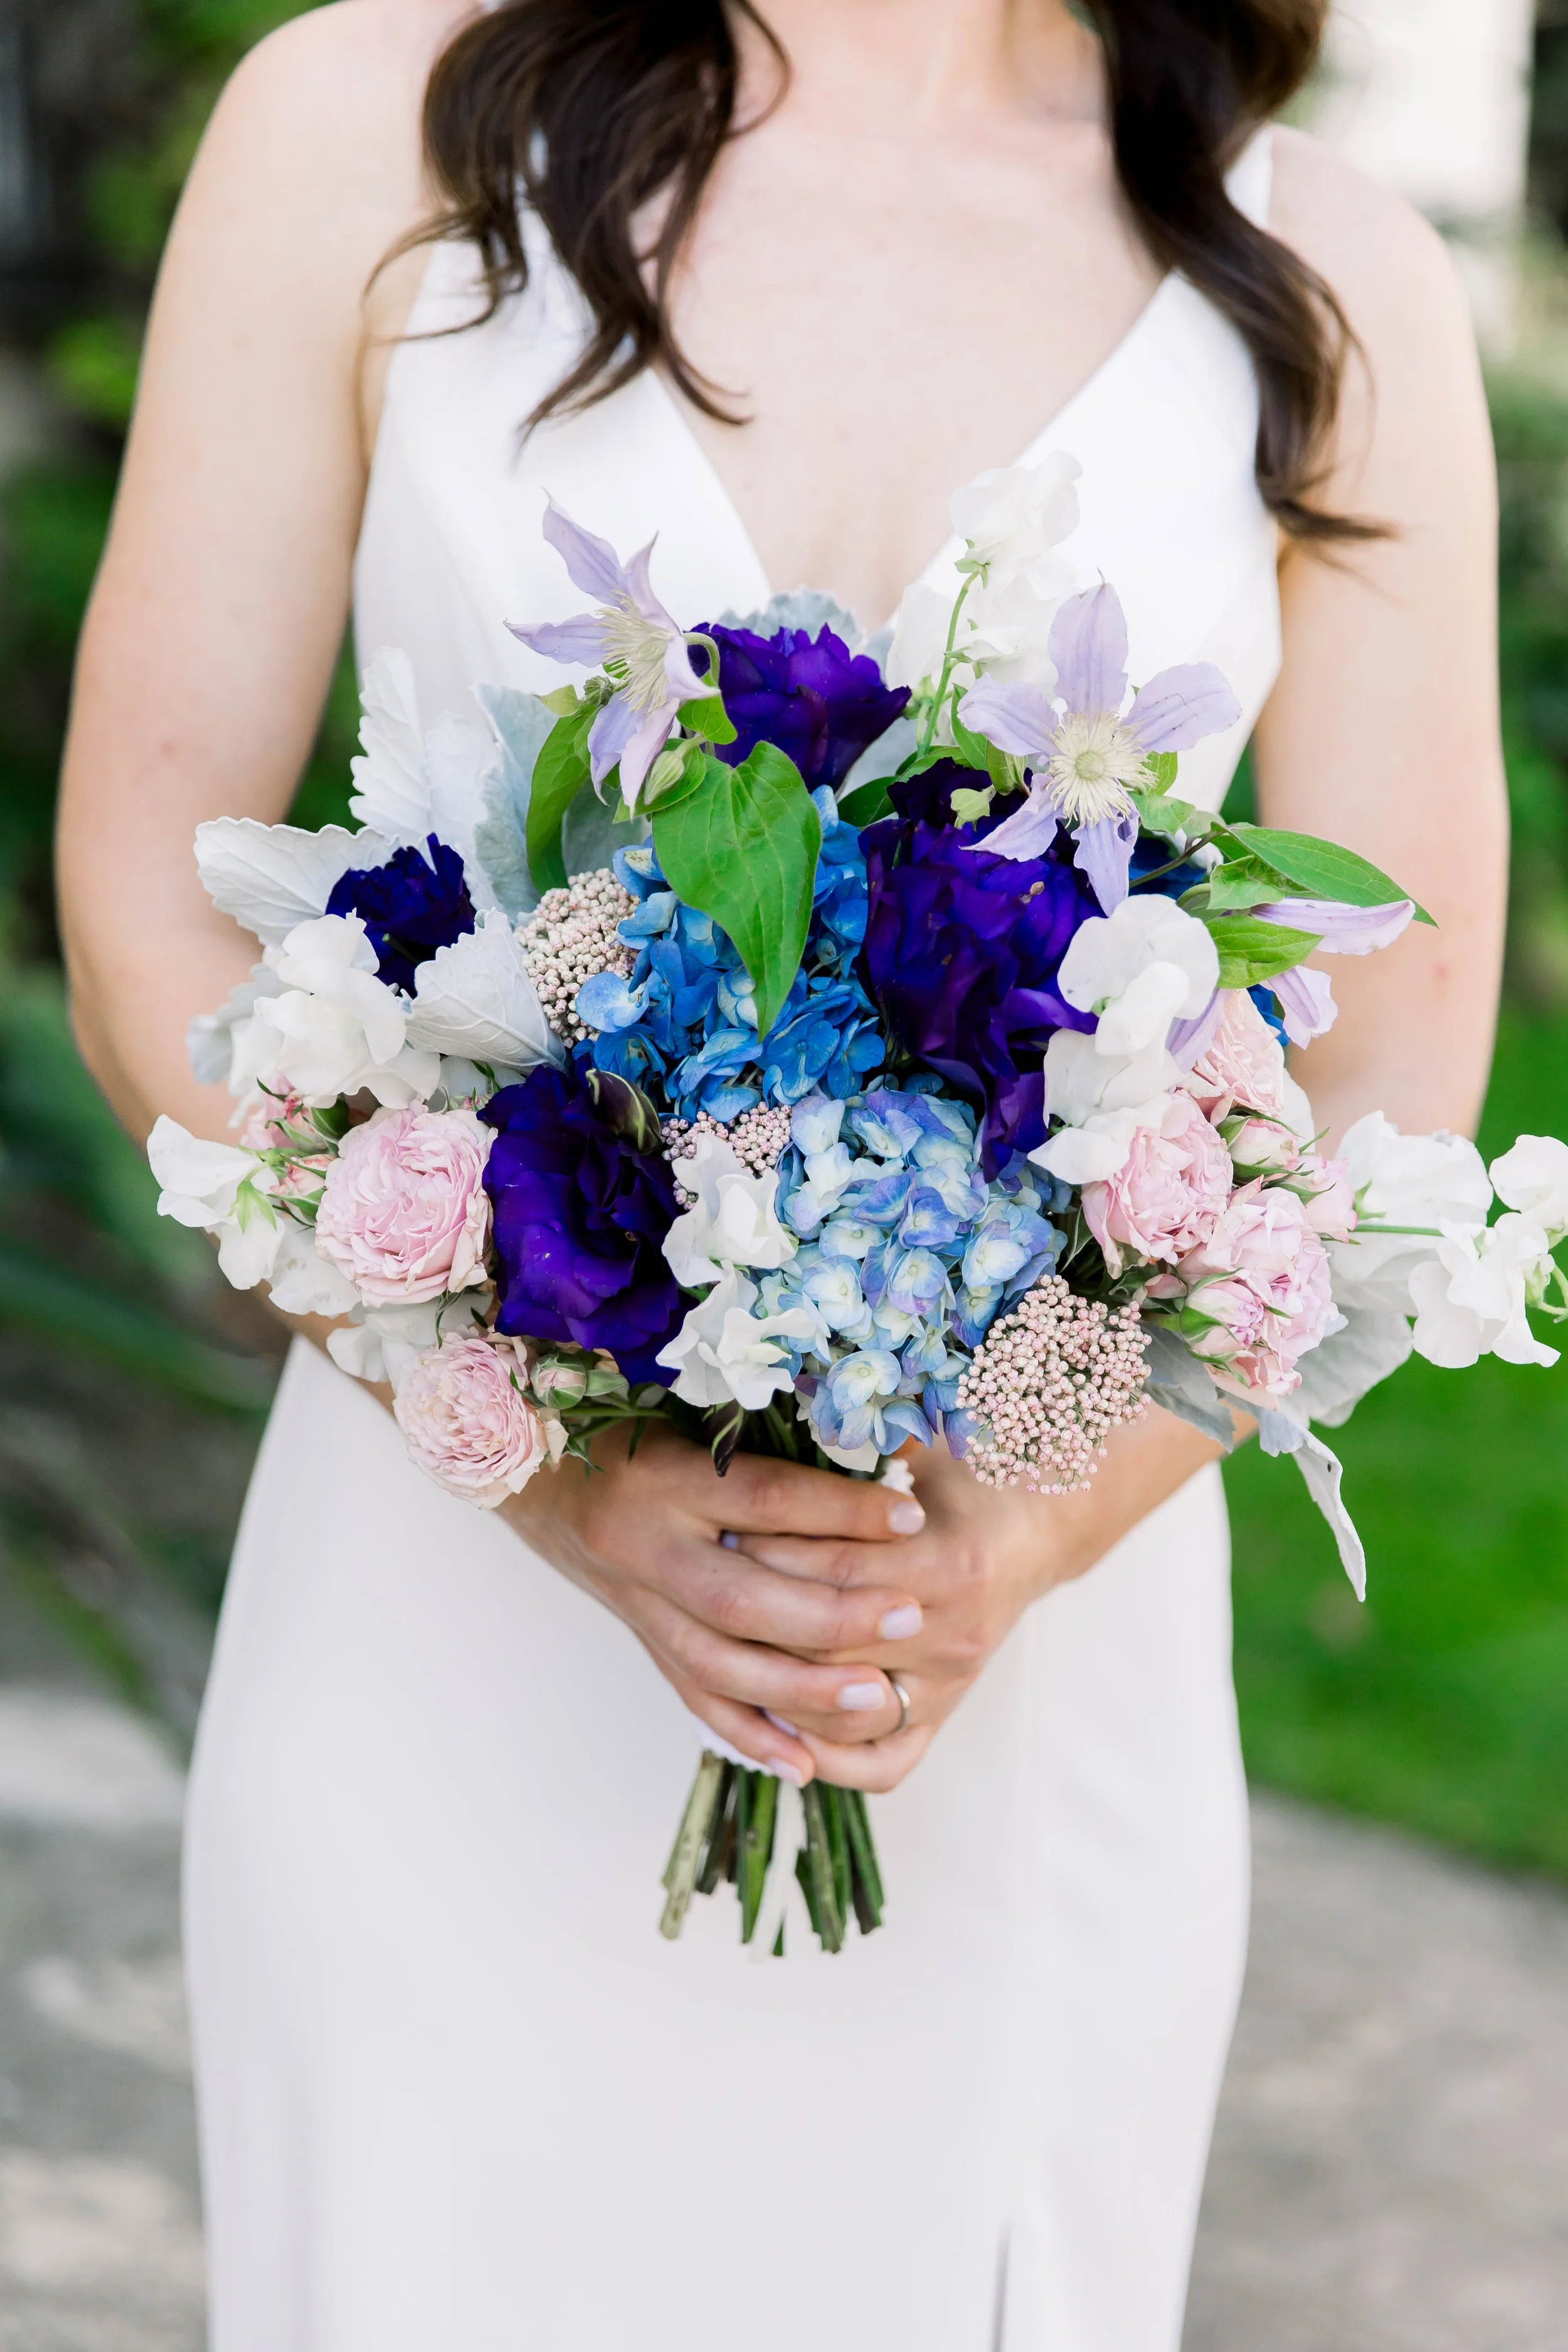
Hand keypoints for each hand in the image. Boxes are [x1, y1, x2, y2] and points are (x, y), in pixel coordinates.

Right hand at [501, 1422, 928, 1782]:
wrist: (538, 1470)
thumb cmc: (635, 1425)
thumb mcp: (692, 1412)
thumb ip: (769, 1436)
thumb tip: (876, 1447)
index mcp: (662, 1475)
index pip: (763, 1497)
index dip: (841, 1508)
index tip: (914, 1515)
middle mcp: (643, 1545)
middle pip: (739, 1597)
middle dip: (832, 1615)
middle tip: (908, 1617)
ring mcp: (637, 1603)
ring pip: (717, 1664)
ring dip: (801, 1688)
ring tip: (876, 1695)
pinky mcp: (642, 1639)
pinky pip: (694, 1697)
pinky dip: (751, 1733)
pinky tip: (805, 1762)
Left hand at [733, 1406, 1229, 1790]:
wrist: (1037, 1525)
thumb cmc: (973, 1474)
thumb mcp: (929, 1440)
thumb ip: (867, 1433)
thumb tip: (789, 1397)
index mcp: (952, 1565)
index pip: (837, 1572)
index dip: (773, 1553)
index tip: (719, 1526)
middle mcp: (953, 1638)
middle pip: (828, 1647)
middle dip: (760, 1617)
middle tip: (702, 1583)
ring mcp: (948, 1688)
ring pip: (841, 1714)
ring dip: (776, 1691)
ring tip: (719, 1647)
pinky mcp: (941, 1716)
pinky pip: (879, 1762)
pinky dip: (823, 1755)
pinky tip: (770, 1722)